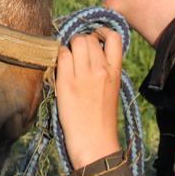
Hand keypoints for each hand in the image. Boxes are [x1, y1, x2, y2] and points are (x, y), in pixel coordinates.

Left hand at [53, 27, 123, 168]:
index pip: (113, 37)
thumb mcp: (111, 90)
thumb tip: (90, 52)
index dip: (101, 32)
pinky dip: (58, 57)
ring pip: (75, 42)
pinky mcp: (66, 83)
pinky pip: (61, 56)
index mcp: (116, 72)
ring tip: (67, 60)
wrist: (95, 144)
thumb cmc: (102, 120)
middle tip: (76, 54)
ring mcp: (83, 75)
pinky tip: (59, 68)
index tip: (95, 38)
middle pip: (89, 37)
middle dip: (81, 41)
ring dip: (69, 47)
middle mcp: (101, 69)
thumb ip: (105, 70)